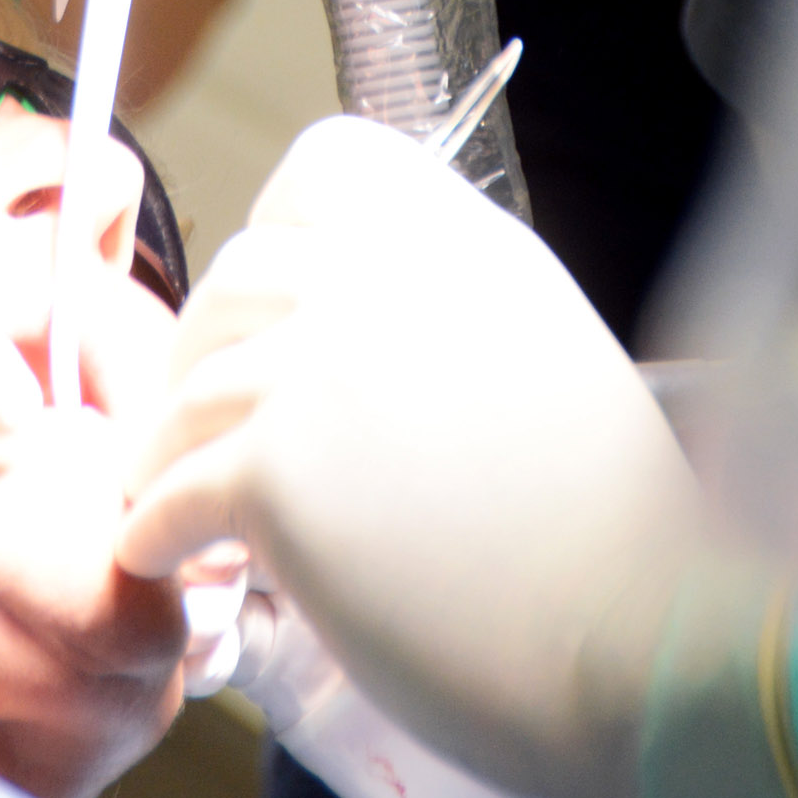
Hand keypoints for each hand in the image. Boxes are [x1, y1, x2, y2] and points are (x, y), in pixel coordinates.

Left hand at [116, 117, 702, 797]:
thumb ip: (449, 304)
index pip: (323, 162)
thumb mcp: (545, 343)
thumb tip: (370, 325)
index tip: (283, 304)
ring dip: (175, 448)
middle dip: (215, 351)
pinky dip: (158, 528)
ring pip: (188, 389)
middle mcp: (376, 274)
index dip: (284, 227)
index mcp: (455, 233)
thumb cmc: (612, 519)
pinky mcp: (273, 471)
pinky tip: (167, 556)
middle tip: (213, 417)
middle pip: (235, 279)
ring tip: (176, 496)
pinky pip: (169, 489)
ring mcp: (315, 365)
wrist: (639, 634)